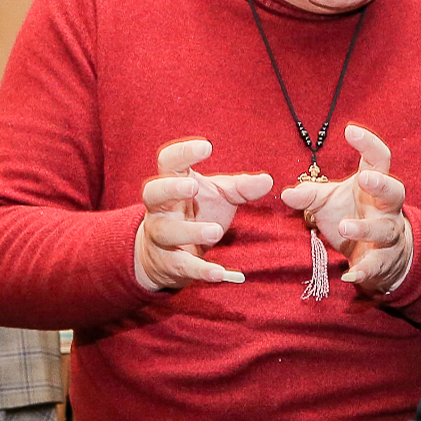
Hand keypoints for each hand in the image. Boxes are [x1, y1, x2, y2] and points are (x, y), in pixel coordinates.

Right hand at [135, 139, 272, 290]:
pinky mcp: (169, 262)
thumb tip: (267, 180)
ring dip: (189, 231)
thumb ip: (242, 188)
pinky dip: (201, 270)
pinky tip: (219, 273)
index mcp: (173, 184)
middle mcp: (160, 208)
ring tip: (214, 232)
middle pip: (153, 193)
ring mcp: (160, 235)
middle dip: (170, 189)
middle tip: (191, 187)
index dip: (183, 152)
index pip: (169, 162)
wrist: (167, 254)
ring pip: (165, 231)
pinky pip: (182, 265)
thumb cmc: (197, 213)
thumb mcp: (220, 196)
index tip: (206, 146)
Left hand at [278, 123, 412, 294]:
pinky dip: (364, 270)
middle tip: (365, 178)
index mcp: (374, 185)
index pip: (378, 159)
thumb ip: (309, 195)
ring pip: (385, 229)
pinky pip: (376, 265)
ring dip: (366, 228)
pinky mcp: (383, 261)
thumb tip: (286, 193)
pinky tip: (350, 274)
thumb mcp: (328, 201)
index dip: (368, 144)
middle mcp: (387, 208)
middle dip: (381, 184)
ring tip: (346, 227)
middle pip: (394, 191)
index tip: (350, 131)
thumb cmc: (352, 216)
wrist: (383, 255)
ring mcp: (389, 234)